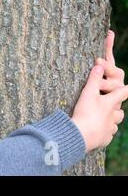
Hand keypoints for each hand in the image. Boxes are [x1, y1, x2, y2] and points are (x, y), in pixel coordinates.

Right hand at [72, 30, 126, 151]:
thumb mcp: (88, 93)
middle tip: (110, 105)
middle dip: (116, 108)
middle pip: (120, 111)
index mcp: (110, 103)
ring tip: (104, 119)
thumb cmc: (85, 112)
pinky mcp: (104, 138)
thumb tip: (99, 66)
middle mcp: (113, 116)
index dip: (127, 89)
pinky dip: (104, 131)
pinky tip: (97, 131)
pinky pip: (107, 134)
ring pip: (115, 123)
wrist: (81, 134)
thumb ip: (93, 79)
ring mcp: (109, 128)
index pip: (122, 93)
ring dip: (111, 120)